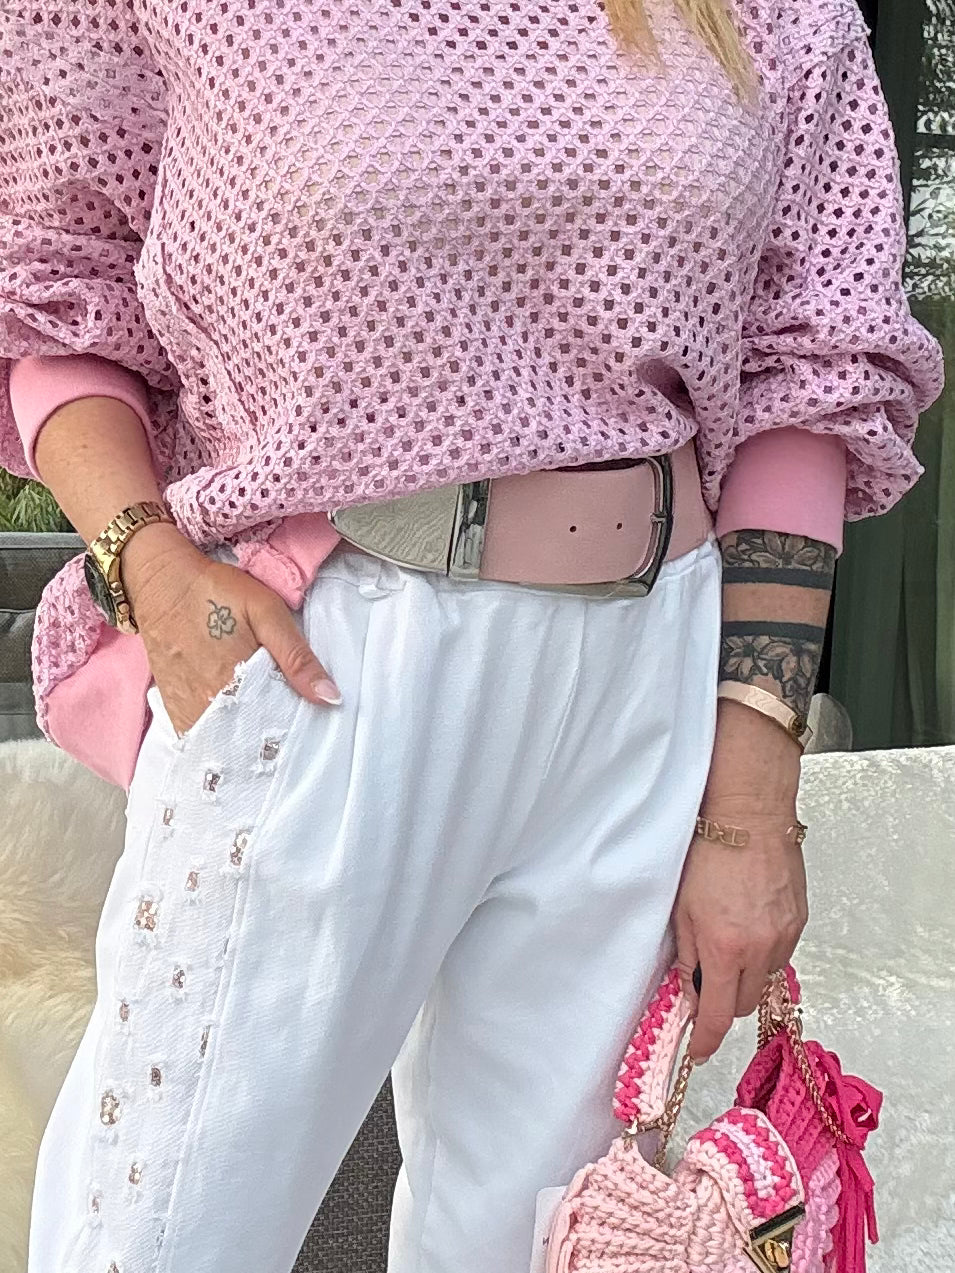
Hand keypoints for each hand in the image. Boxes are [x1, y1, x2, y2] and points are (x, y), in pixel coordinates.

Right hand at [122, 522, 340, 734]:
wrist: (161, 582)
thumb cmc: (217, 592)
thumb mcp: (267, 613)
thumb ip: (297, 657)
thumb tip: (330, 697)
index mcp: (237, 684)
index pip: (273, 729)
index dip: (290, 735)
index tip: (305, 735)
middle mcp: (208, 704)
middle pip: (247, 740)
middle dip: (268, 743)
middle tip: (287, 740)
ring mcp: (186, 707)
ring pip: (222, 742)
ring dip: (242, 743)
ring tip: (262, 741)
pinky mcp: (172, 704)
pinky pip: (197, 736)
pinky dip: (217, 739)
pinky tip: (232, 736)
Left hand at [673, 699, 808, 1061]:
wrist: (748, 816)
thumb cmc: (708, 855)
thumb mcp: (682, 910)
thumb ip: (687, 958)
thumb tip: (691, 994)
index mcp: (726, 949)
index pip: (719, 1015)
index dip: (707, 1039)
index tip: (699, 1050)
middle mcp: (760, 949)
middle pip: (744, 1003)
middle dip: (725, 1001)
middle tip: (706, 979)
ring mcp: (784, 936)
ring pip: (764, 980)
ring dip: (745, 975)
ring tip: (728, 942)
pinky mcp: (799, 921)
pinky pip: (779, 955)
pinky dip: (762, 953)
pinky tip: (748, 926)